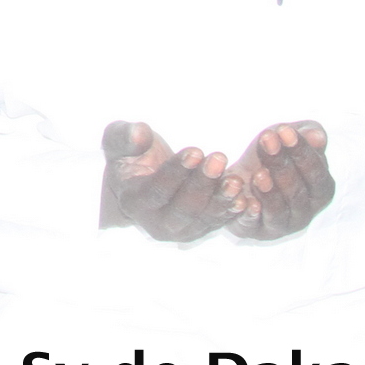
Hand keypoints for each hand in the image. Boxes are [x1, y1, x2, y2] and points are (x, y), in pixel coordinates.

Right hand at [100, 121, 237, 241]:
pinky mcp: (201, 229)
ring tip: (235, 179)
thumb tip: (139, 133)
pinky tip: (245, 198)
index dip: (176, 172)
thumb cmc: (132, 154)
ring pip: (204, 218)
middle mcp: (157, 224)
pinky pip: (218, 222)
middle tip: (218, 159)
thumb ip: (124, 136)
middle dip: (202, 184)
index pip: (157, 191)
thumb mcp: (120, 140)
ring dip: (221, 199)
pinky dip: (232, 211)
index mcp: (134, 203)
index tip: (195, 151)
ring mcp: (181, 230)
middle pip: (183, 209)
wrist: (145, 175)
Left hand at [223, 121, 333, 240]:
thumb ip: (305, 134)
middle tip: (267, 140)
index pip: (317, 176)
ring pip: (277, 213)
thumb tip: (317, 136)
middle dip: (282, 165)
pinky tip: (244, 200)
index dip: (302, 153)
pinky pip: (251, 225)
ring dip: (269, 193)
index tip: (285, 131)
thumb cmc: (274, 155)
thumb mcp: (289, 139)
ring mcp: (279, 225)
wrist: (241, 175)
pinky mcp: (252, 230)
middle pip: (296, 193)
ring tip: (258, 173)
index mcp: (319, 191)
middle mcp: (303, 213)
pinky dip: (249, 214)